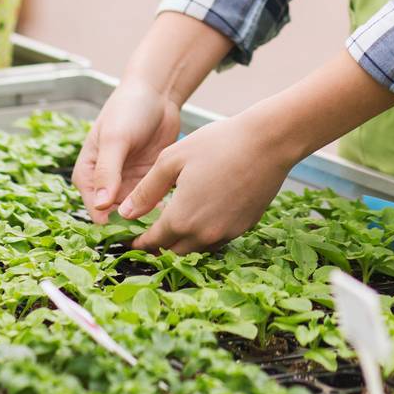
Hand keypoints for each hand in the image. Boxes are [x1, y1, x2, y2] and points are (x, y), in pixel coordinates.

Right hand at [72, 77, 181, 223]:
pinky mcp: (148, 177)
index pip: (95, 210)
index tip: (131, 230)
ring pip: (136, 211)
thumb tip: (100, 205)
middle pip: (115, 215)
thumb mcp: (114, 139)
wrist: (157, 93)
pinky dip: (161, 206)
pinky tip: (175, 208)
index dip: (111, 223)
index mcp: (88, 175)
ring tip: (167, 222)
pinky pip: (153, 199)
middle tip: (154, 231)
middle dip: (133, 225)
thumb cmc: (128, 109)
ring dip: (148, 218)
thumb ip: (107, 171)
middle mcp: (106, 183)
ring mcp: (128, 181)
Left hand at [121, 113, 291, 252]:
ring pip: (197, 248)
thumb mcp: (172, 160)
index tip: (131, 240)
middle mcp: (203, 234)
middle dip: (160, 244)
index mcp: (181, 219)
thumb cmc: (218, 144)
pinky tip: (204, 214)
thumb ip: (146, 190)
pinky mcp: (244, 227)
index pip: (152, 242)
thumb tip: (126, 214)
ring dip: (183, 241)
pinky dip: (205, 233)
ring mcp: (226, 233)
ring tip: (177, 223)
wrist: (267, 142)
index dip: (139, 242)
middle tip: (152, 232)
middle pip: (174, 250)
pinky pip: (218, 239)